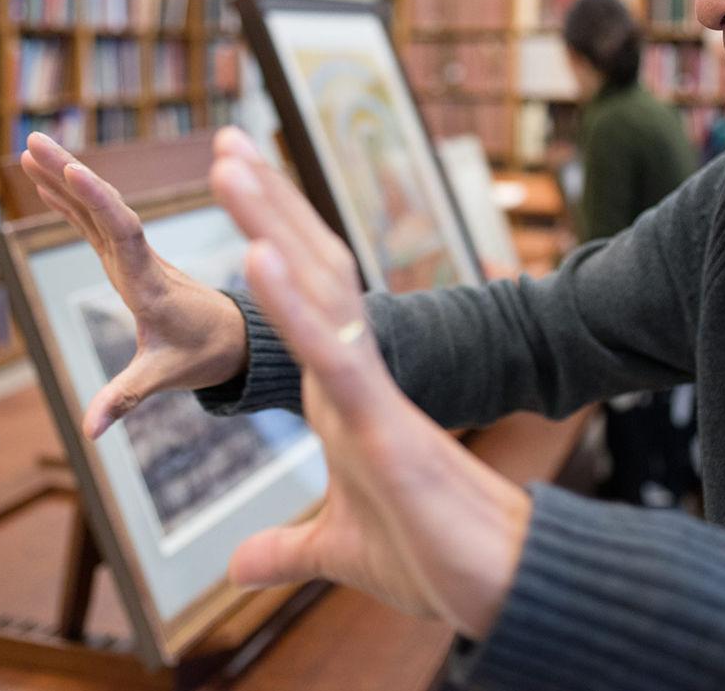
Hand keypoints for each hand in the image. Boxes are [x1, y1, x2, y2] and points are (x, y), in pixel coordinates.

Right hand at [19, 132, 248, 437]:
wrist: (237, 339)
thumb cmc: (203, 355)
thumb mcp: (164, 376)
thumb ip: (125, 398)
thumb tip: (89, 432)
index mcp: (150, 282)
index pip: (122, 231)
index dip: (97, 200)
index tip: (71, 169)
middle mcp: (141, 260)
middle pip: (104, 207)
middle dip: (70, 173)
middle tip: (34, 139)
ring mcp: (134, 256)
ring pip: (98, 208)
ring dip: (65, 178)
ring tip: (31, 146)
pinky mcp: (128, 258)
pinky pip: (97, 222)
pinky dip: (72, 200)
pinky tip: (47, 182)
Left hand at [208, 127, 531, 639]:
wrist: (500, 587)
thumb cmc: (432, 559)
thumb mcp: (339, 549)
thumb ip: (287, 548)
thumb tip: (236, 569)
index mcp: (338, 393)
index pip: (295, 299)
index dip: (267, 241)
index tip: (237, 188)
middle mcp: (352, 375)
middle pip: (305, 271)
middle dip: (265, 204)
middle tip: (224, 138)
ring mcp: (370, 392)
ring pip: (316, 292)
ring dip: (270, 224)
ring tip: (228, 162)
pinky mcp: (384, 423)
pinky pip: (332, 351)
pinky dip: (292, 305)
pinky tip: (257, 255)